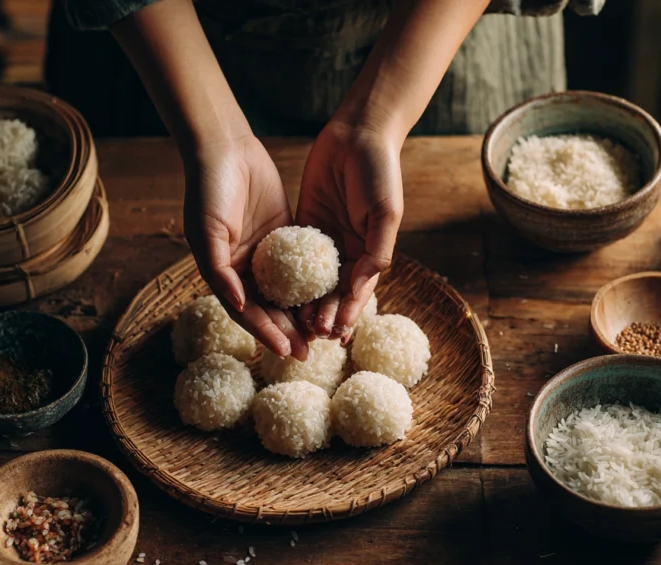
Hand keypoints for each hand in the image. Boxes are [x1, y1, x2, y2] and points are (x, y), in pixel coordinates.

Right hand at [183, 134, 307, 359]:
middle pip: (268, 308)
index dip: (265, 333)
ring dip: (302, 312)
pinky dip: (313, 282)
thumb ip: (219, 269)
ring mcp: (266, 252)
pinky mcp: (285, 234)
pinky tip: (331, 296)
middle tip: (309, 353)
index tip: (285, 350)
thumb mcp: (208, 230)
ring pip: (287, 290)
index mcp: (223, 272)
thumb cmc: (208, 188)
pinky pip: (301, 263)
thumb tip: (239, 304)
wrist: (225, 147)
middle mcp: (244, 268)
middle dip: (287, 331)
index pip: (246, 312)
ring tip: (323, 333)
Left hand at [295, 120, 402, 340]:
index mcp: (370, 252)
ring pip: (311, 280)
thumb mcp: (385, 212)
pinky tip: (274, 291)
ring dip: (303, 302)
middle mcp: (347, 251)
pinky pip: (292, 255)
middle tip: (310, 336)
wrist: (358, 132)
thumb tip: (360, 289)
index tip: (337, 333)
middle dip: (323, 315)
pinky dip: (285, 274)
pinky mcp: (303, 225)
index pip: (358, 292)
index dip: (348, 313)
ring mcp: (323, 240)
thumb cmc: (380, 170)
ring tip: (292, 322)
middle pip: (333, 292)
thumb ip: (377, 252)